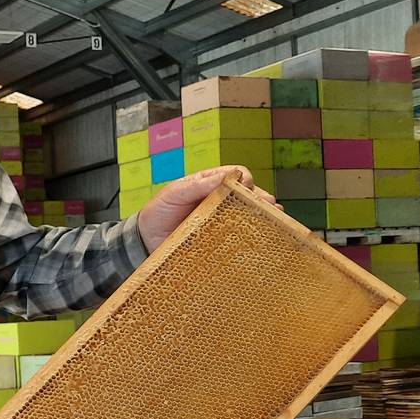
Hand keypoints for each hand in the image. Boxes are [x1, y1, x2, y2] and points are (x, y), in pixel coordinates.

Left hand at [136, 166, 275, 251]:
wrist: (144, 241)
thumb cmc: (159, 212)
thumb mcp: (174, 193)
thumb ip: (198, 185)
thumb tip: (230, 176)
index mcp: (212, 185)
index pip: (238, 176)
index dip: (245, 180)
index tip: (246, 188)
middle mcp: (221, 202)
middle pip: (250, 196)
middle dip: (262, 200)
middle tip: (269, 207)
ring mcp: (223, 222)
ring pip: (250, 216)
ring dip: (265, 217)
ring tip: (275, 220)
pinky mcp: (221, 242)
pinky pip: (240, 238)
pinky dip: (254, 237)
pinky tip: (266, 238)